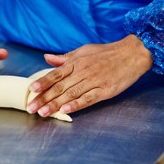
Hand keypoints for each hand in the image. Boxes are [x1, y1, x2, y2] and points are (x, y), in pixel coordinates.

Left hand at [26, 34, 152, 116]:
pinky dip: (76, 104)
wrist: (132, 53)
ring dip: (55, 104)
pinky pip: (88, 99)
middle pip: (59, 87)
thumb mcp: (83, 50)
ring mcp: (93, 82)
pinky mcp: (104, 91)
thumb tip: (47, 58)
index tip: (31, 90)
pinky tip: (66, 110)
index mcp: (75, 63)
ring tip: (43, 113)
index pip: (55, 74)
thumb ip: (64, 57)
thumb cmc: (106, 53)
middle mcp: (82, 72)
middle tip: (31, 108)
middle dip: (43, 98)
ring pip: (70, 94)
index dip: (42, 82)